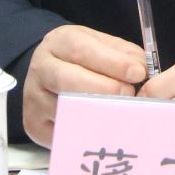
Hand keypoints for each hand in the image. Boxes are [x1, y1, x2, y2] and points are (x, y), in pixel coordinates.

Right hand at [22, 24, 146, 145]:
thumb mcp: (103, 47)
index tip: (138, 73)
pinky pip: (62, 132)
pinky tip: (105, 129)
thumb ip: (124, 54)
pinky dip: (85, 132)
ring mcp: (34, 98)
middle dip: (104, 89)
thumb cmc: (85, 61)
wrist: (52, 77)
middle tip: (129, 95)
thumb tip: (140, 70)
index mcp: (59, 42)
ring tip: (122, 113)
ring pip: (64, 109)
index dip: (112, 62)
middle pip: (68, 80)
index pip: (82, 50)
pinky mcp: (35, 125)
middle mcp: (41, 68)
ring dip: (97, 113)